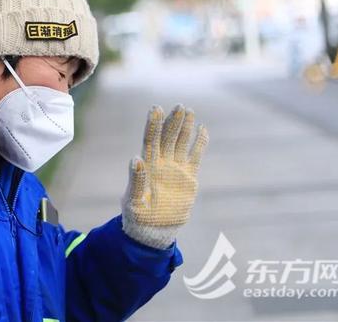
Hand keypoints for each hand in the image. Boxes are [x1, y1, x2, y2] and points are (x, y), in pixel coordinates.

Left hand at [121, 104, 208, 248]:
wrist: (153, 231)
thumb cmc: (138, 216)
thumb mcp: (134, 200)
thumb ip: (136, 180)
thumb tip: (135, 158)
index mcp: (147, 166)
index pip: (150, 140)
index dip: (153, 124)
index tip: (156, 108)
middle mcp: (161, 164)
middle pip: (168, 137)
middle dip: (172, 121)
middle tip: (179, 106)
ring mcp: (175, 169)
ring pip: (181, 143)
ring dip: (185, 127)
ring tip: (188, 110)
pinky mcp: (188, 178)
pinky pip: (195, 157)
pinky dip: (200, 143)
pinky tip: (203, 129)